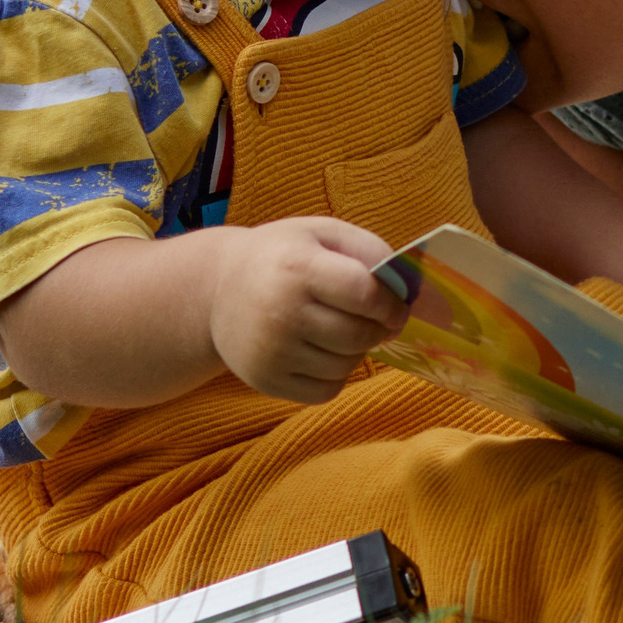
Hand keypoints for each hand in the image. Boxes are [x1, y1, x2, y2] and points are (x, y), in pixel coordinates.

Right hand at [207, 217, 407, 404]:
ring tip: (341, 330)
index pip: (365, 294)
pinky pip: (327, 390)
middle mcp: (281, 313)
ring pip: (346, 365)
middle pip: (359, 335)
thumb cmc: (282, 256)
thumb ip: (369, 250)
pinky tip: (323, 352)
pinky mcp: (267, 381)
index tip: (397, 307)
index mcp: (297, 268)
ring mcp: (272, 352)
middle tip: (376, 320)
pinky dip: (336, 374)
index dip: (392, 304)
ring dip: (357, 351)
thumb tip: (405, 288)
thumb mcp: (322, 233)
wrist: (217, 290)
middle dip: (379, 329)